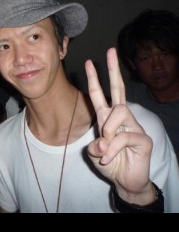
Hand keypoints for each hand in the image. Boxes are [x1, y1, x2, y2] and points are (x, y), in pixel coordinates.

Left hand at [85, 48, 154, 204]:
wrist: (125, 181)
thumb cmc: (110, 164)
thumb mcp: (94, 155)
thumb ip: (94, 147)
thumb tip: (101, 143)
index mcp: (107, 118)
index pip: (100, 95)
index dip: (94, 80)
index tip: (88, 63)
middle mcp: (121, 118)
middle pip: (118, 89)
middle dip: (113, 70)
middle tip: (110, 51)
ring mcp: (133, 126)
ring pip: (119, 112)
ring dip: (108, 130)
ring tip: (106, 148)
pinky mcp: (143, 138)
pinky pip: (123, 136)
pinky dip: (113, 149)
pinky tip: (110, 158)